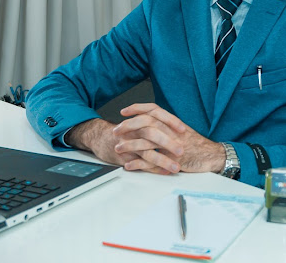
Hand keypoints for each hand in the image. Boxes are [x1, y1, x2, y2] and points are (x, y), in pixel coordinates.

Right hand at [65, 106, 185, 174]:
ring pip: (146, 151)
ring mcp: (129, 144)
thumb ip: (156, 123)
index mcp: (141, 118)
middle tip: (181, 151)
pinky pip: (140, 164)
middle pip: (151, 133)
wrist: (101, 138)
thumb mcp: (140, 121)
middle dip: (167, 143)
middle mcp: (134, 130)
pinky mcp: (125, 157)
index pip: (157, 114)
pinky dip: (153, 169)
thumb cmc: (126, 131)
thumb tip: (180, 130)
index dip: (170, 121)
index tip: (183, 129)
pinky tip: (164, 172)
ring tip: (175, 167)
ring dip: (162, 160)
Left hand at [115, 103, 225, 173]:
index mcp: (173, 122)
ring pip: (146, 142)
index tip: (124, 111)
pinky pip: (151, 162)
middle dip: (129, 125)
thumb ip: (167, 126)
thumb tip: (152, 123)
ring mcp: (171, 146)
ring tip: (118, 148)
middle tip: (116, 129)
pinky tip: (128, 165)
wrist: (211, 156)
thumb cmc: (197, 144)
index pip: (153, 109)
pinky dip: (138, 163)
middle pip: (146, 123)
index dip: (137, 108)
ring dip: (129, 145)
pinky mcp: (171, 161)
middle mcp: (171, 131)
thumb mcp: (182, 130)